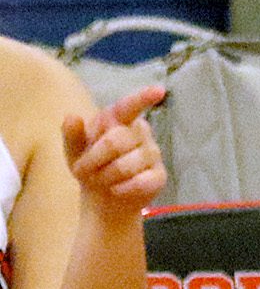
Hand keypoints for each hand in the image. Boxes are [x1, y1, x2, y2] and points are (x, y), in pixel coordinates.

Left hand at [62, 85, 169, 213]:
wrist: (104, 197)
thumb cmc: (91, 166)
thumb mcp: (75, 150)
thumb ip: (72, 134)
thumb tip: (71, 116)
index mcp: (120, 120)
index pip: (130, 106)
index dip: (143, 98)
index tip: (159, 91)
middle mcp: (140, 132)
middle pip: (116, 141)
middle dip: (93, 159)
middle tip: (81, 170)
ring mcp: (153, 154)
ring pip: (126, 165)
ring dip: (104, 177)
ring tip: (100, 180)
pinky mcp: (159, 175)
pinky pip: (140, 182)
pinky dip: (122, 189)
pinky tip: (117, 189)